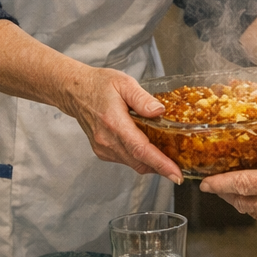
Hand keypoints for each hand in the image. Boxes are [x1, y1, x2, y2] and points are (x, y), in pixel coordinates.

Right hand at [59, 66, 182, 184]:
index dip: (160, 164)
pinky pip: (126, 160)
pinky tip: (149, 148)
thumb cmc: (99, 84)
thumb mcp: (124, 83)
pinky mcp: (102, 151)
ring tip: (169, 157)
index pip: (141, 149)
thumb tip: (159, 111)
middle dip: (162, 168)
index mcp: (114, 123)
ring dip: (151, 164)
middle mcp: (107, 140)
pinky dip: (140, 158)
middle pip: (139, 162)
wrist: (75, 91)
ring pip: (133, 163)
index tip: (176, 174)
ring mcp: (103, 148)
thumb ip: (142, 98)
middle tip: (181, 169)